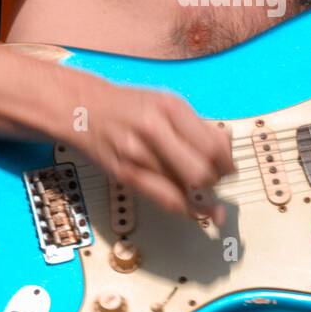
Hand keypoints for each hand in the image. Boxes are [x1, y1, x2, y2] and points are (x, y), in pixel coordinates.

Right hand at [57, 72, 234, 222]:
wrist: (81, 107)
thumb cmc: (128, 106)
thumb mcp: (166, 102)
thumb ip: (196, 126)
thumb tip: (227, 150)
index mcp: (171, 107)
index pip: (213, 147)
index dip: (227, 165)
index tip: (229, 169)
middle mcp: (155, 129)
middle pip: (201, 171)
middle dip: (214, 182)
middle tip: (214, 182)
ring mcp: (137, 153)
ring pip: (184, 189)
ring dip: (199, 196)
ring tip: (201, 194)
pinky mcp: (124, 174)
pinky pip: (163, 200)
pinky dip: (183, 208)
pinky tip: (190, 209)